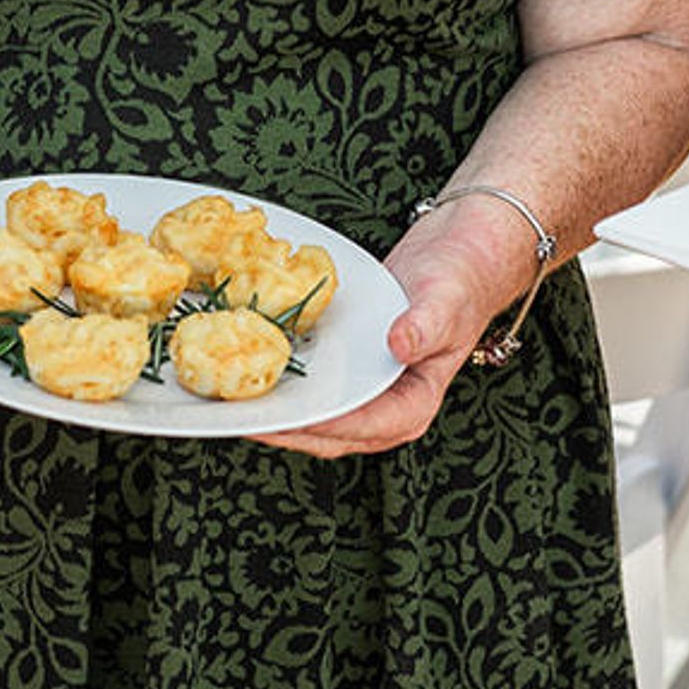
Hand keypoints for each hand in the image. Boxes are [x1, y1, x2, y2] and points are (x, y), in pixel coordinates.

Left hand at [257, 199, 536, 459]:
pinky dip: (278, 384)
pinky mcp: (345, 373)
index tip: (282, 417)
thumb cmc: (459, 279)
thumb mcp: (446, 300)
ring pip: (311, 418)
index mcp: (414, 404)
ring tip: (229, 403)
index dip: (319, 426)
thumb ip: (426, 326)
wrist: (457, 254)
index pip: (361, 427)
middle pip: (326, 434)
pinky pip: (308, 388)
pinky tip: (244, 367)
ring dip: (273, 413)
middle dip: (281, 429)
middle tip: (236, 417)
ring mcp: (363, 392)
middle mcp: (386, 408)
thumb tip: (399, 345)